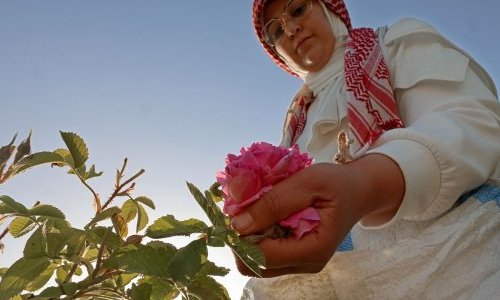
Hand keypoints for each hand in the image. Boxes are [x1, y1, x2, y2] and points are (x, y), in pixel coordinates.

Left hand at [231, 154, 403, 276]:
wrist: (359, 190)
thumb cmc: (337, 183)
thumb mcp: (307, 182)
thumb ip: (274, 203)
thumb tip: (237, 225)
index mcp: (313, 250)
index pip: (262, 257)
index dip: (241, 236)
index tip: (235, 210)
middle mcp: (306, 264)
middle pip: (254, 266)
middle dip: (242, 238)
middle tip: (242, 208)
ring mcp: (301, 263)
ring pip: (257, 262)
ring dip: (248, 236)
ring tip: (255, 209)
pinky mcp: (296, 256)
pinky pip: (266, 253)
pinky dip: (258, 235)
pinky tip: (264, 214)